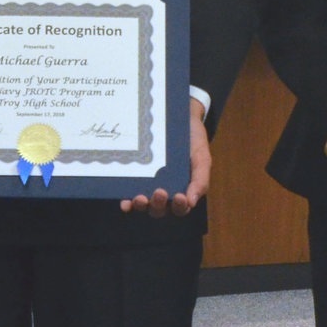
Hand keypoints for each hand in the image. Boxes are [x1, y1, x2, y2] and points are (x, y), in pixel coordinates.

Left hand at [125, 99, 210, 216]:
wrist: (178, 116)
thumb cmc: (193, 140)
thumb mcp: (202, 157)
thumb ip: (200, 180)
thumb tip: (192, 202)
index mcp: (183, 190)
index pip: (181, 207)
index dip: (180, 206)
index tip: (179, 197)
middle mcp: (164, 192)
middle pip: (160, 209)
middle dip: (158, 205)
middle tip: (159, 192)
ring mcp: (148, 185)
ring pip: (144, 205)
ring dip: (141, 206)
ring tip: (140, 198)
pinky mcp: (135, 177)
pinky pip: (129, 193)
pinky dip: (127, 202)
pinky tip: (125, 202)